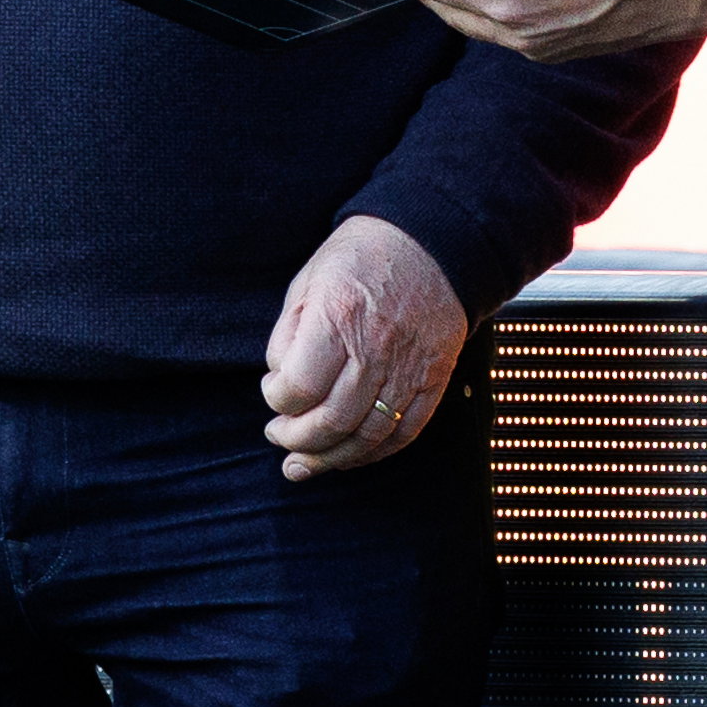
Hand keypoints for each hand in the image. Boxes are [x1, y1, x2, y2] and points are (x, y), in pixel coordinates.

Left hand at [262, 216, 468, 480]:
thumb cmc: (359, 260)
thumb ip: (288, 335)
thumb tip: (279, 382)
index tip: (272, 392)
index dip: (276, 400)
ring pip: (368, 436)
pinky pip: (405, 432)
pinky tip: (348, 456)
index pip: (299, 387)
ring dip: (330, 459)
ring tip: (304, 463)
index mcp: (338, 318)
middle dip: (296, 440)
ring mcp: (409, 368)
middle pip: (332, 421)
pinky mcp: (433, 379)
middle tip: (280, 437)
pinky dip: (373, 453)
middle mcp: (376, 348)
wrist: (429, 242)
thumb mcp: (307, 282)